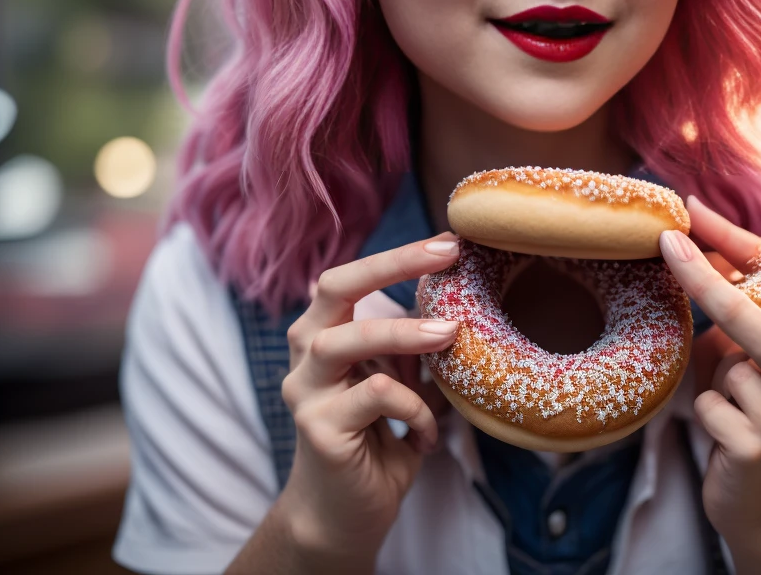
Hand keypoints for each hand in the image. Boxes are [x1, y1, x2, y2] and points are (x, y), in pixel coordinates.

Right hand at [275, 235, 461, 569]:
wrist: (343, 516)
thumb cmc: (376, 439)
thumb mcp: (396, 380)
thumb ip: (407, 345)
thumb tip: (455, 298)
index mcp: (322, 332)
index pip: (348, 277)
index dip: (395, 255)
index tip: (448, 243)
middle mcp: (304, 354)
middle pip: (334, 288)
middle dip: (393, 264)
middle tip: (447, 255)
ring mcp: (305, 390)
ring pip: (348, 340)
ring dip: (405, 332)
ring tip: (450, 333)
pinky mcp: (318, 428)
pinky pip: (376, 396)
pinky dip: (414, 409)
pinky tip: (426, 434)